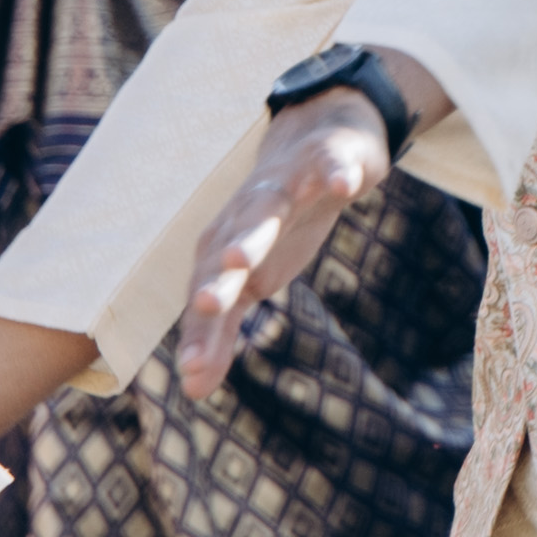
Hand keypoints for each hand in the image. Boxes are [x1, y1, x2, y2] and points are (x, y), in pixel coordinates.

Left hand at [174, 90, 389, 392]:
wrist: (318, 144)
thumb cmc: (275, 225)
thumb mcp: (249, 282)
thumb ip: (220, 333)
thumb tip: (192, 392)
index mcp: (224, 248)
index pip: (209, 295)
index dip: (202, 332)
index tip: (193, 375)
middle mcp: (247, 216)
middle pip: (226, 250)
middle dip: (215, 279)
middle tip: (205, 306)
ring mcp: (287, 185)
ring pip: (265, 208)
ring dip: (251, 233)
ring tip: (238, 259)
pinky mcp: (327, 161)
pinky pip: (332, 168)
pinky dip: (336, 175)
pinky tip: (344, 187)